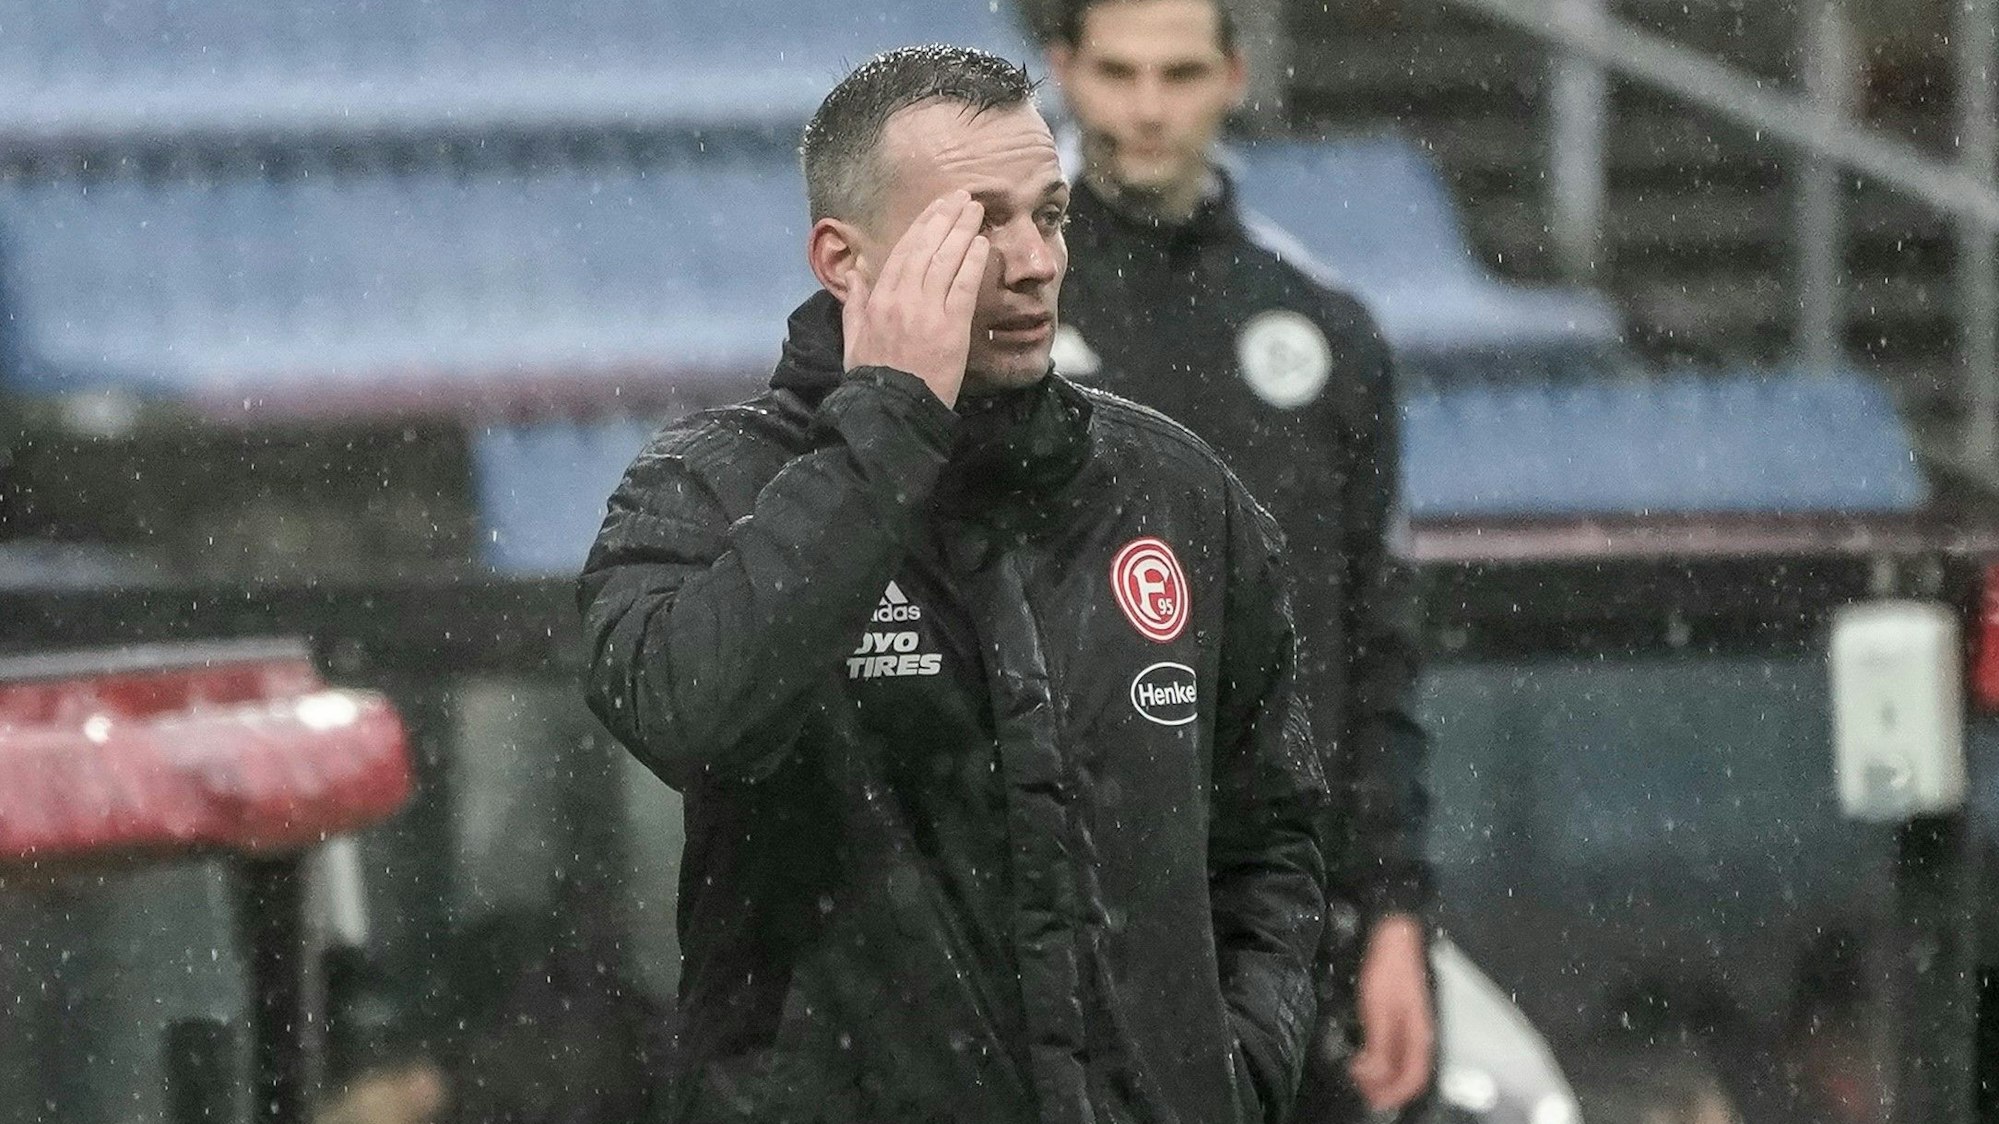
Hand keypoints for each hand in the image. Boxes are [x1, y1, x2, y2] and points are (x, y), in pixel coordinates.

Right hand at [841, 190, 990, 408]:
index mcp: (879, 298)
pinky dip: (973, 263)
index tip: (937, 207)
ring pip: (946, 260)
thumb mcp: (853, 338)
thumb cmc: (872, 377)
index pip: (904, 251)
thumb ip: (854, 303)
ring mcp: (927, 311)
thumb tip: (853, 274)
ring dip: (963, 232)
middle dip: (946, 218)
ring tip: (976, 212)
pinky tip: (982, 244)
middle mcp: (902, 298)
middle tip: (963, 197)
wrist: (891, 410)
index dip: (923, 224)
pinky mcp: (951, 328)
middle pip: (928, 247)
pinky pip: (964, 287)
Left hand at [1349, 913, 1434, 1112]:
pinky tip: (1364, 1054)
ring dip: (1380, 1073)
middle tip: (1360, 1085)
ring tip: (1358, 1070)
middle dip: (1384, 1086)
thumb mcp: (1379, 1007)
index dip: (1395, 1094)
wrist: (1395, 934)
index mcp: (1420, 1033)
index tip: (1373, 1100)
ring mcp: (1410, 1025)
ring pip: (1400, 1061)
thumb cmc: (1389, 967)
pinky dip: (1379, 1057)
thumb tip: (1375, 1075)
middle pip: (1408, 1073)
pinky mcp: (1400, 1017)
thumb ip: (1380, 1043)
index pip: (1414, 1077)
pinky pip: (1394, 1047)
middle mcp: (1420, 1033)